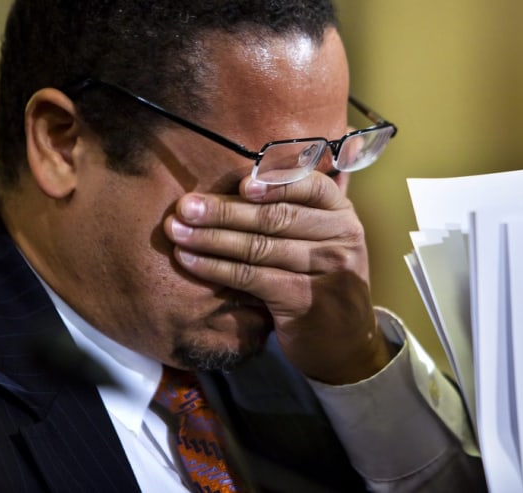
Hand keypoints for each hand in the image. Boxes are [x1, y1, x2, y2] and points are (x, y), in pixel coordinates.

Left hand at [163, 172, 393, 383]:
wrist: (346, 342)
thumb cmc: (322, 282)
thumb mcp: (323, 241)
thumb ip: (296, 210)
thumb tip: (242, 180)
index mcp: (342, 214)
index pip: (311, 186)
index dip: (275, 182)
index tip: (239, 183)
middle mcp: (341, 237)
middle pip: (276, 217)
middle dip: (224, 210)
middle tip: (185, 206)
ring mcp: (326, 269)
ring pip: (259, 246)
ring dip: (211, 237)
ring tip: (176, 231)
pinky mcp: (303, 300)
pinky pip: (251, 277)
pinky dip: (216, 266)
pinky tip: (190, 260)